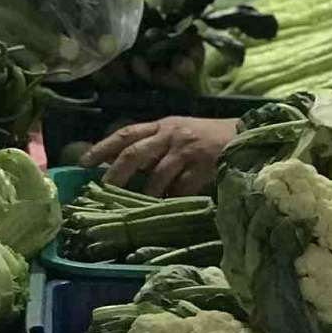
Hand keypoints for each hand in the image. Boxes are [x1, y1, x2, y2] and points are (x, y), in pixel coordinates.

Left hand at [82, 116, 239, 195]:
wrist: (248, 133)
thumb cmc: (210, 136)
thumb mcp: (180, 133)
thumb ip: (157, 145)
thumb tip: (127, 167)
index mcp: (162, 125)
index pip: (125, 133)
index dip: (103, 147)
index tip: (83, 162)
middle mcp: (170, 134)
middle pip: (134, 153)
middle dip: (116, 173)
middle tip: (103, 189)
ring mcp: (186, 150)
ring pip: (157, 175)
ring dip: (146, 193)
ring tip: (136, 206)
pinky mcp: (203, 165)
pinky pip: (182, 187)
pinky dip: (172, 199)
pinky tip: (168, 207)